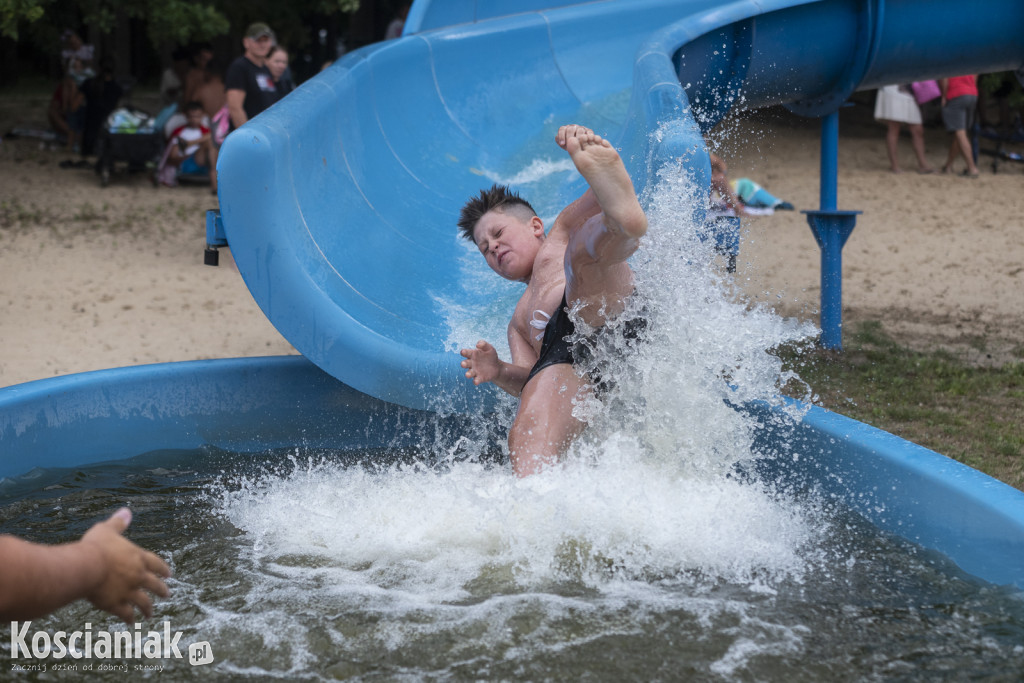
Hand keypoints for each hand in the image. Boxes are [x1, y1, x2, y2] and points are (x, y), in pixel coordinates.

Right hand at [80, 508, 170, 623]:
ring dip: (148, 609)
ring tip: (150, 614)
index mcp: (138, 557)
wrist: (86, 567)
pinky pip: (126, 614)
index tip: (169, 575)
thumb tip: (126, 511)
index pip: (156, 564)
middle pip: (154, 585)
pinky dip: (129, 618)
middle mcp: (138, 575)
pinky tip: (131, 623)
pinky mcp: (116, 604)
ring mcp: (128, 591)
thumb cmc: (95, 546)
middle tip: (167, 594)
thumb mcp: (108, 529)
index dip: (163, 569)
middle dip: (162, 590)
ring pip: (143, 602)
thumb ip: (118, 523)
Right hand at [460, 340, 500, 384]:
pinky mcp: (479, 378)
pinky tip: (476, 381)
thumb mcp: (489, 348)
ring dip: (468, 374)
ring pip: (469, 373)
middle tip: (464, 364)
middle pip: (465, 363)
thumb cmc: (490, 356)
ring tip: (467, 375)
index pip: (466, 353)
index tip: (463, 352)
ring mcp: (475, 371)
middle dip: (464, 364)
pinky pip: (476, 380)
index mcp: (472, 354)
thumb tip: (477, 345)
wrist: (497, 366)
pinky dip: (475, 381)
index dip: (464, 352)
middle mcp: (471, 363)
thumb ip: (484, 344)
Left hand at [555, 124, 595, 148]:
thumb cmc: (570, 147)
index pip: (562, 129)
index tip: (562, 144)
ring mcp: (581, 128)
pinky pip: (588, 132)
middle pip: (570, 129)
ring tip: (577, 145)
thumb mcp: (564, 145)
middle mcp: (573, 127)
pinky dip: (587, 137)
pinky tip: (585, 143)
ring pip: (580, 130)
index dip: (561, 136)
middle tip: (570, 144)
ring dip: (578, 138)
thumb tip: (562, 142)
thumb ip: (561, 143)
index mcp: (566, 129)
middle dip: (569, 137)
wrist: (581, 148)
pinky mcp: (589, 131)